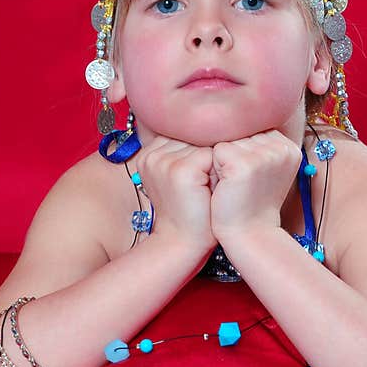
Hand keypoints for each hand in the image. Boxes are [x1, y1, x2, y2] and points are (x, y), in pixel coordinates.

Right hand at [132, 136, 215, 254]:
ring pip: (204, 143)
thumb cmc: (187, 209)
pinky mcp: (181, 171)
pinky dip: (218, 171)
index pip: (184, 132)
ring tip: (206, 187)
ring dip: (213, 162)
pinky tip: (210, 189)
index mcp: (148, 153)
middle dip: (206, 155)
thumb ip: (184, 150)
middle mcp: (152, 154)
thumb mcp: (180, 176)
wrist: (182, 242)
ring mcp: (164, 161)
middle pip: (194, 135)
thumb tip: (210, 124)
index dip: (199, 150)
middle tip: (203, 184)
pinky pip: (212, 154)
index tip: (199, 175)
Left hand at [210, 130, 302, 241]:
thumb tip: (236, 114)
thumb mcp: (265, 168)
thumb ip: (260, 143)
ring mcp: (264, 155)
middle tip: (240, 182)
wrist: (250, 234)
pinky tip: (226, 186)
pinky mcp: (243, 164)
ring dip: (222, 160)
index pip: (253, 128)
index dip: (244, 150)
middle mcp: (281, 147)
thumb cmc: (252, 201)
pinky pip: (217, 150)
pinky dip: (214, 168)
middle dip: (233, 153)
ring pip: (228, 139)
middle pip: (240, 131)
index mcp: (289, 146)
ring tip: (233, 184)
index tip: (251, 177)